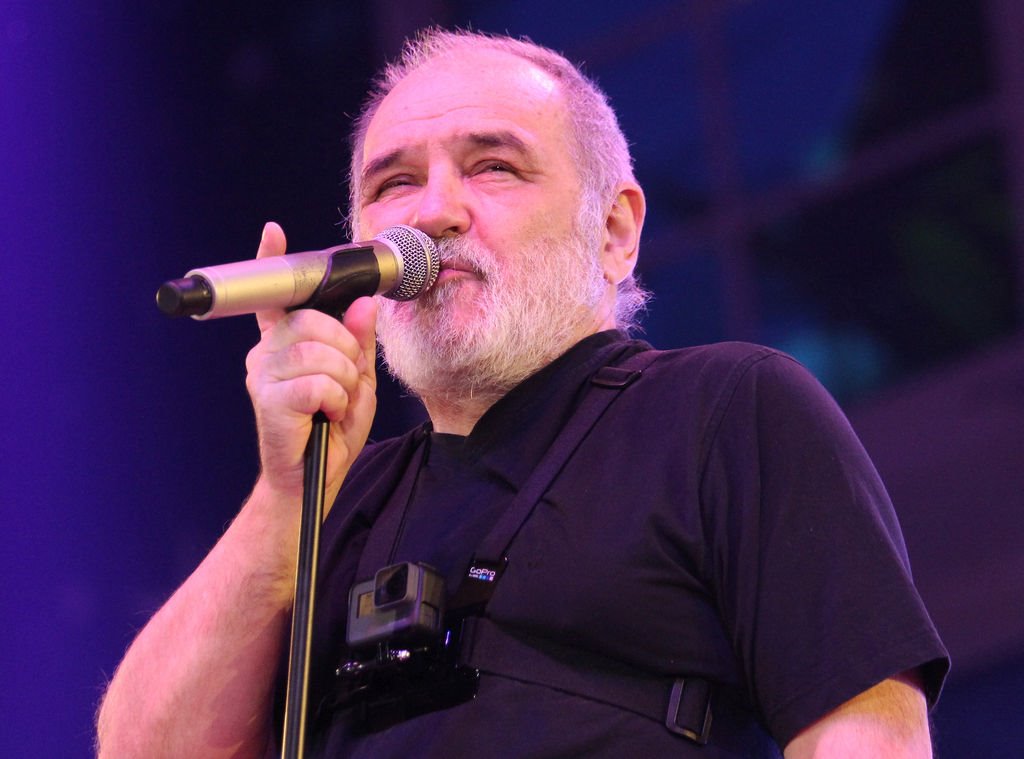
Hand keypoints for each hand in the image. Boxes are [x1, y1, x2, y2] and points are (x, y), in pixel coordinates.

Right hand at [244, 222, 377, 509]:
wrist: (313, 480)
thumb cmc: (332, 430)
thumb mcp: (358, 380)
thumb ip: (360, 341)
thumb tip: (364, 304)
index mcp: (287, 341)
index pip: (278, 295)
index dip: (272, 260)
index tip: (273, 232)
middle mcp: (268, 351)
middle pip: (315, 321)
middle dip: (346, 352)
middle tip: (344, 384)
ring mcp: (263, 373)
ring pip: (320, 352)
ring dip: (343, 381)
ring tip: (334, 404)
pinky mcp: (267, 398)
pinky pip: (318, 382)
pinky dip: (335, 402)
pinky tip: (324, 416)